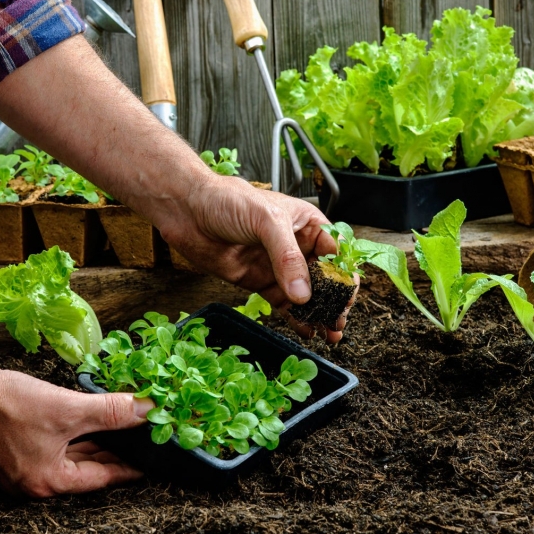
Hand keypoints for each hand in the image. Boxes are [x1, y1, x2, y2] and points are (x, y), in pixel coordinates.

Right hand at [0, 360, 152, 496]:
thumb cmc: (6, 404)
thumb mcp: (68, 408)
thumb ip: (111, 412)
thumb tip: (146, 412)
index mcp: (48, 482)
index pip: (100, 478)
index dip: (128, 467)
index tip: (149, 461)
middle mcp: (32, 484)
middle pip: (84, 469)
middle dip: (112, 453)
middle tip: (139, 441)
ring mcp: (18, 471)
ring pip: (67, 458)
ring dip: (92, 443)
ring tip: (119, 430)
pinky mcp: (9, 453)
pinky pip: (51, 449)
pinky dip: (71, 437)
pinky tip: (85, 422)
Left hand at [157, 175, 356, 342]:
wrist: (187, 211)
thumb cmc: (227, 200)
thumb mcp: (266, 221)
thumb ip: (286, 257)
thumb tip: (303, 293)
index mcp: (306, 223)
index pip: (335, 252)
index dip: (343, 274)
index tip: (346, 296)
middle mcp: (296, 246)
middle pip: (324, 278)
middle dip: (334, 300)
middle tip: (339, 320)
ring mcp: (277, 266)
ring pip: (306, 295)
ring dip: (319, 313)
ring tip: (330, 333)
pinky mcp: (259, 282)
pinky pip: (283, 304)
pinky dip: (296, 318)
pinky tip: (307, 331)